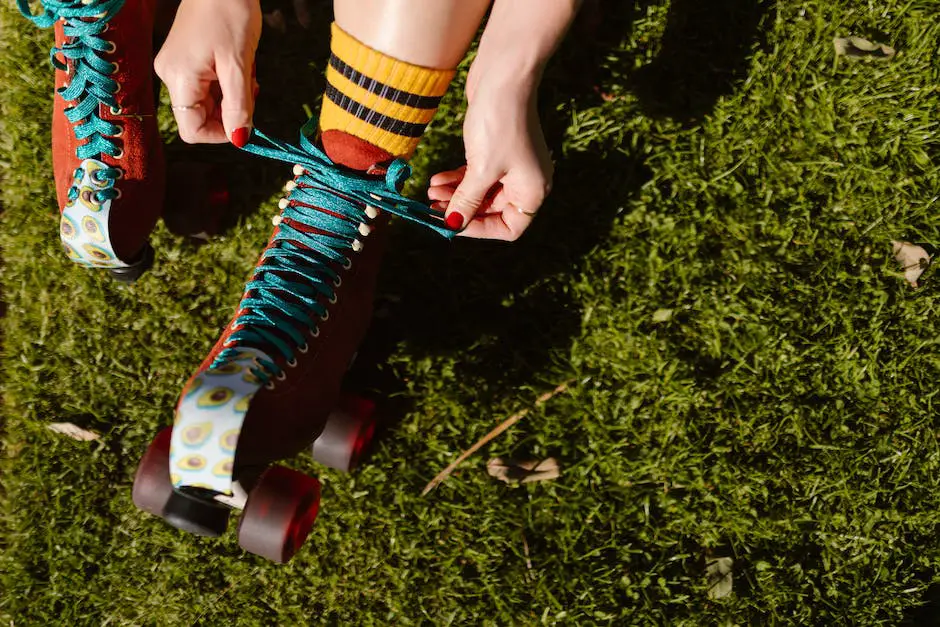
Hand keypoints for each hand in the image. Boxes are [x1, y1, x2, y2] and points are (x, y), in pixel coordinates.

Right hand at [154, 0, 261, 145]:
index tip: (246, 121)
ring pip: (207, 102)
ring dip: (232, 97)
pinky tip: (239, 66)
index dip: (222, 134)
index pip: (192, 130)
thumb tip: (239, 140)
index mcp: (179, 78)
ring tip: (247, 72)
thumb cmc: (230, 13)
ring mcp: (176, 67)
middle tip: (252, 89)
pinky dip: (227, 84)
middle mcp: (170, 76)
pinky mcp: (185, 59)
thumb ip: (239, 105)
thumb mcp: (239, 65)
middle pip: (201, 117)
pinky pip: (207, 86)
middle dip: (231, 111)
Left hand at [429, 65, 552, 240]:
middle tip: (432, 207)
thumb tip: (453, 225)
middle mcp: (526, 182)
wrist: (503, 74)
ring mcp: (512, 165)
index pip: (509, 228)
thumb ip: (467, 200)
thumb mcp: (480, 169)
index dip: (479, 230)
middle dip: (461, 209)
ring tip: (430, 192)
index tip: (452, 224)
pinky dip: (458, 179)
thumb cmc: (499, 123)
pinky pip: (477, 175)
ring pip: (480, 192)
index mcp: (533, 192)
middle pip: (491, 211)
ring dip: (455, 194)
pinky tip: (437, 179)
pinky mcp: (497, 150)